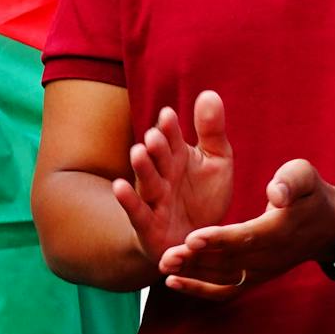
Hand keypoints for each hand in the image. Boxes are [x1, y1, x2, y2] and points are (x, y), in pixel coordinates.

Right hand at [112, 92, 236, 277]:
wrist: (198, 240)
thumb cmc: (204, 196)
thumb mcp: (216, 161)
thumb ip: (211, 130)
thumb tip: (209, 93)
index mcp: (178, 156)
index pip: (172, 138)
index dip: (170, 128)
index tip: (169, 115)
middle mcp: (162, 174)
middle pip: (158, 157)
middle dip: (156, 147)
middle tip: (154, 135)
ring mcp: (154, 199)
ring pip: (146, 180)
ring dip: (142, 167)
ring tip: (138, 151)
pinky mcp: (148, 225)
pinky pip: (137, 212)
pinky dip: (128, 201)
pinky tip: (118, 186)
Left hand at [163, 159, 334, 298]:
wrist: (329, 225)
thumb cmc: (311, 193)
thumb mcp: (306, 176)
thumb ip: (291, 181)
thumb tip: (275, 192)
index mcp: (280, 230)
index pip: (247, 237)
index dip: (219, 240)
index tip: (192, 238)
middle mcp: (270, 257)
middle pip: (228, 262)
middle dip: (196, 261)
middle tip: (166, 257)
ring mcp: (262, 271)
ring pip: (223, 277)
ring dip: (193, 274)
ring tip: (164, 266)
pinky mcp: (254, 278)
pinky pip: (226, 290)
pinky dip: (200, 290)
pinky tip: (173, 283)